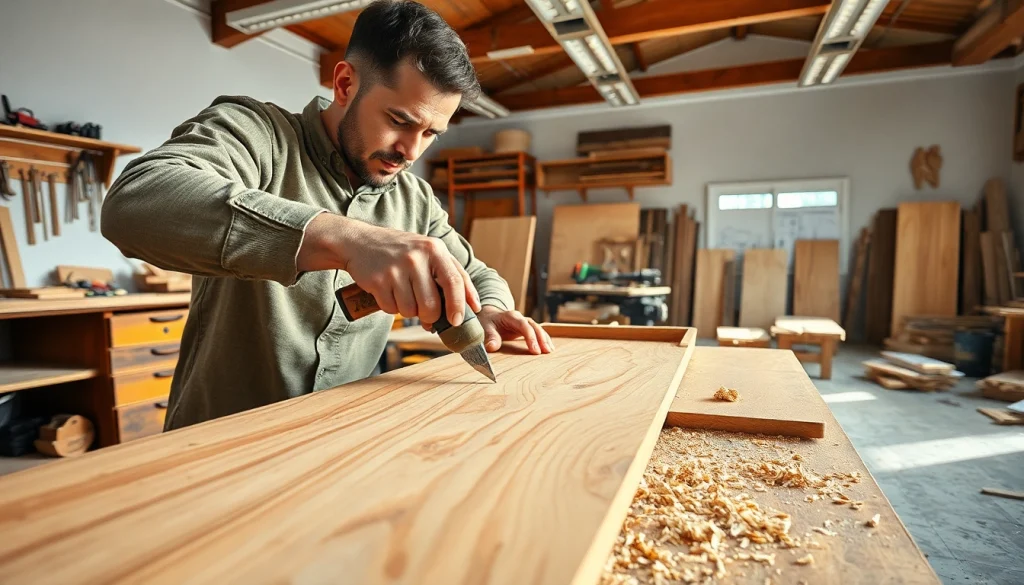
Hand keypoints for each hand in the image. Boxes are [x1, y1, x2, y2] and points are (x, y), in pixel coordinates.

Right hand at [298, 213, 480, 325]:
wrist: (361, 242)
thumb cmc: (401, 251)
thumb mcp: (429, 252)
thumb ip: (452, 275)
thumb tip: (471, 307)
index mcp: (434, 249)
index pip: (453, 281)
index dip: (458, 305)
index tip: (457, 321)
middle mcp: (416, 257)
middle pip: (431, 305)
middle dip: (430, 317)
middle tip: (425, 314)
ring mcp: (395, 268)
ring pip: (410, 311)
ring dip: (408, 311)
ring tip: (403, 294)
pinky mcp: (378, 280)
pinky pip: (391, 309)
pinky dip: (391, 307)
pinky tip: (388, 292)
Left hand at [476, 306, 554, 354]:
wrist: (487, 316)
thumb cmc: (486, 322)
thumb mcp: (484, 328)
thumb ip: (490, 337)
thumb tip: (492, 347)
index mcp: (511, 316)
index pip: (524, 325)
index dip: (530, 337)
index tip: (535, 350)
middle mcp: (520, 318)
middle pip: (534, 327)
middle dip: (540, 339)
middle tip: (545, 352)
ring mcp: (524, 323)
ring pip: (538, 329)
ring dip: (544, 339)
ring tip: (549, 351)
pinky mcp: (526, 329)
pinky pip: (537, 333)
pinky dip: (543, 339)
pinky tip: (549, 347)